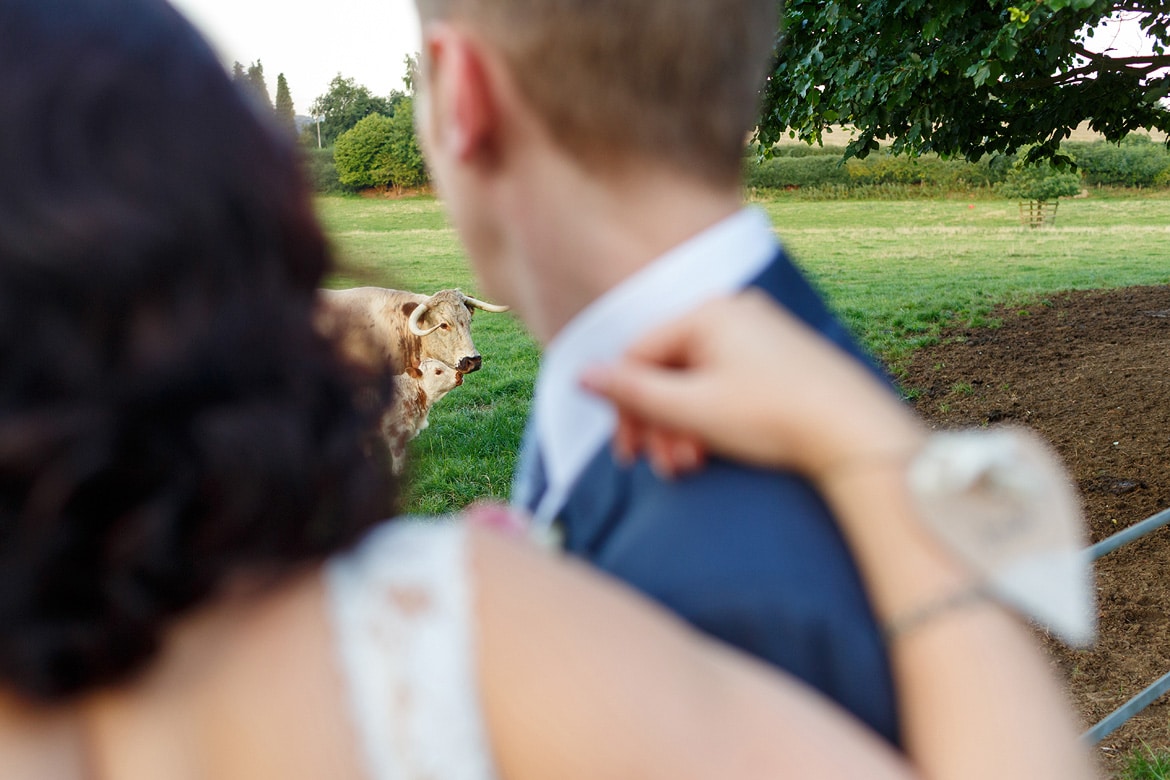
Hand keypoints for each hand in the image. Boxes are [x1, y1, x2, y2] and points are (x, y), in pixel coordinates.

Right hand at [580, 291, 922, 482]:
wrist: (856, 433)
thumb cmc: (774, 415)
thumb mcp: (692, 408)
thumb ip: (632, 392)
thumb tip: (582, 374)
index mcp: (707, 313)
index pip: (640, 354)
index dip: (625, 407)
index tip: (626, 455)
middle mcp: (733, 313)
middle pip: (668, 370)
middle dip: (660, 424)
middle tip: (665, 467)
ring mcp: (760, 334)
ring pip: (697, 381)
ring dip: (684, 427)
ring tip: (692, 465)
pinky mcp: (780, 359)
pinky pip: (727, 384)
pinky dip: (713, 418)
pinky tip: (716, 451)